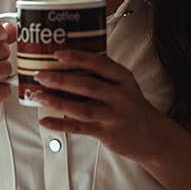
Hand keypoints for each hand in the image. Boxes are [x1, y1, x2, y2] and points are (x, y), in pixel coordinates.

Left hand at [33, 49, 166, 161]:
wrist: (152, 136)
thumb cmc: (131, 106)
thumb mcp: (124, 85)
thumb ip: (102, 75)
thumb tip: (66, 64)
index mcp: (123, 78)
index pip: (99, 64)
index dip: (77, 58)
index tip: (57, 53)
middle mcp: (120, 96)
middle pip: (87, 85)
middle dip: (60, 79)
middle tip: (39, 74)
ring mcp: (114, 116)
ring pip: (81, 108)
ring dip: (57, 101)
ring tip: (37, 96)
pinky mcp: (108, 134)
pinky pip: (80, 128)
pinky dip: (61, 124)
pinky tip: (45, 120)